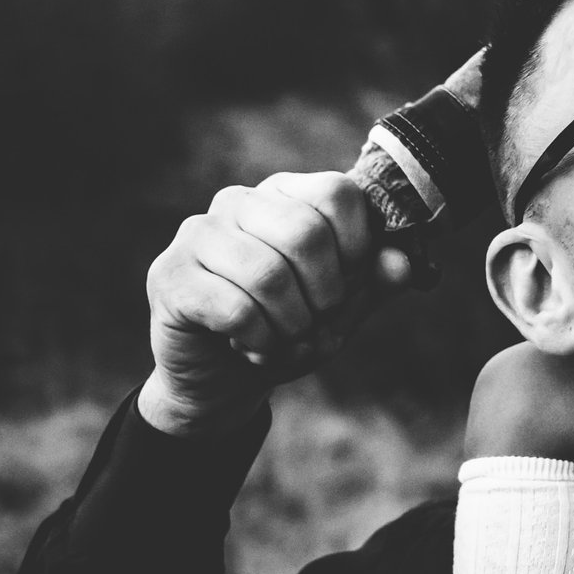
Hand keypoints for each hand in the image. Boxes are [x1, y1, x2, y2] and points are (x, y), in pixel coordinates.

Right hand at [138, 171, 413, 436]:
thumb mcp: (341, 308)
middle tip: (317, 324)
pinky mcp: (169, 274)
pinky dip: (259, 341)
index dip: (357, 248)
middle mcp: (239, 201)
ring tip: (286, 342)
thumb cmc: (286, 329)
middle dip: (326, 295)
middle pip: (306, 232)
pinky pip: (234, 308)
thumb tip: (403, 265)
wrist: (221, 380)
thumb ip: (374, 282)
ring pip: (268, 274)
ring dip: (291, 325)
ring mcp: (198, 233)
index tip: (349, 287)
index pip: (339, 193)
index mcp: (286, 194)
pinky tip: (253, 349)